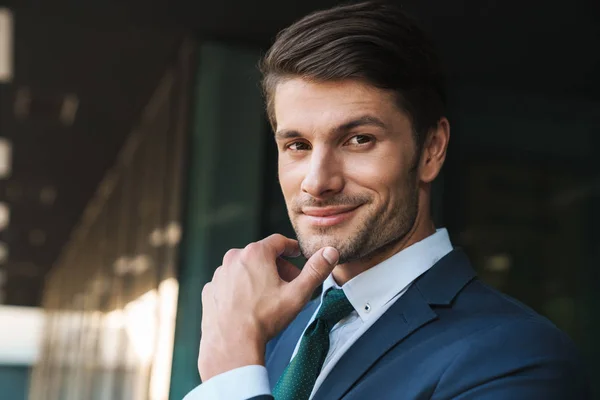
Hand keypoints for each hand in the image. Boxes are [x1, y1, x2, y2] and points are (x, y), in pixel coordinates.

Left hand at [198, 234, 338, 380]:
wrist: (232, 345)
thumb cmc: (264, 319)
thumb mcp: (297, 294)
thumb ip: (315, 271)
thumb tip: (330, 252)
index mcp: (256, 253)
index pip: (279, 241)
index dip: (291, 248)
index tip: (298, 255)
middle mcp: (234, 258)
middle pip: (261, 254)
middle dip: (277, 266)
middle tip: (289, 284)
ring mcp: (219, 273)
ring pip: (244, 268)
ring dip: (257, 276)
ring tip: (268, 297)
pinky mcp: (210, 289)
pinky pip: (229, 282)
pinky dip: (239, 288)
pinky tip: (248, 304)